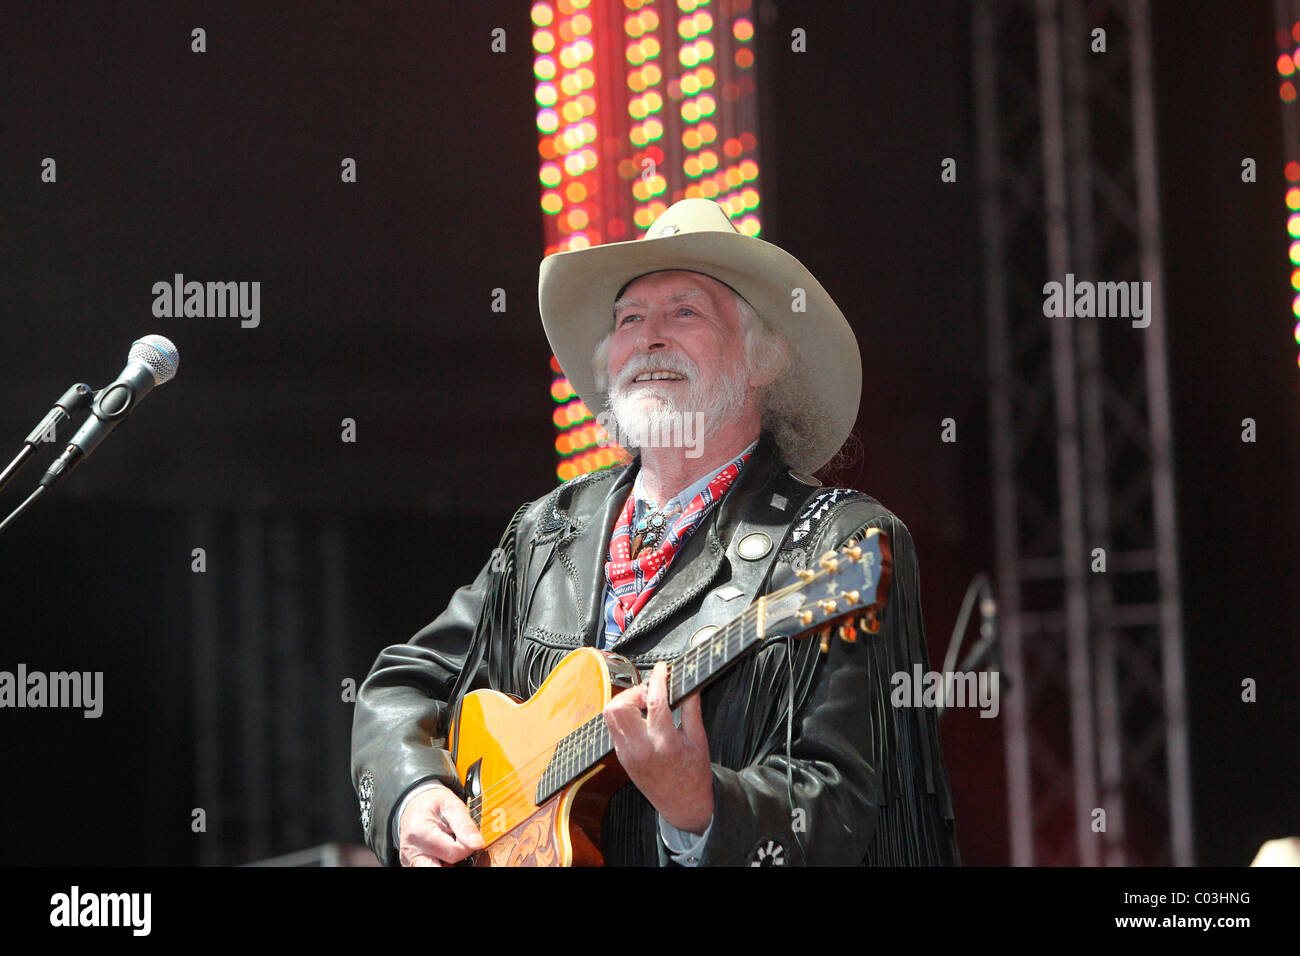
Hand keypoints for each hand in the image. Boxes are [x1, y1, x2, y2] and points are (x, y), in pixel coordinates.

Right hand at [397, 785, 483, 866]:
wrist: (415, 803)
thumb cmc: (433, 803)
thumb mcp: (452, 805)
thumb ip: (465, 825)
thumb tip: (477, 844)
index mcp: (420, 831)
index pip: (452, 852)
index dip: (467, 847)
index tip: (469, 838)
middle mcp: (411, 849)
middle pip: (439, 868)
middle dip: (455, 860)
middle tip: (460, 848)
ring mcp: (410, 859)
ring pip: (433, 870)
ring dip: (446, 863)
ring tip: (452, 849)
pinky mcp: (411, 864)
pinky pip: (428, 869)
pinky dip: (440, 863)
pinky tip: (444, 854)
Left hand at [603, 660, 713, 833]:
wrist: (683, 805)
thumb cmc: (693, 775)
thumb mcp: (699, 741)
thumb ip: (692, 710)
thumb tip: (689, 685)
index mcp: (664, 744)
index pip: (655, 702)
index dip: (658, 679)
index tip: (663, 669)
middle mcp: (641, 749)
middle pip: (619, 706)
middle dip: (634, 692)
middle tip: (651, 693)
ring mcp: (627, 754)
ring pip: (610, 715)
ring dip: (625, 702)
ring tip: (645, 705)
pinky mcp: (621, 756)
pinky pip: (613, 727)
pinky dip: (624, 716)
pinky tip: (641, 718)